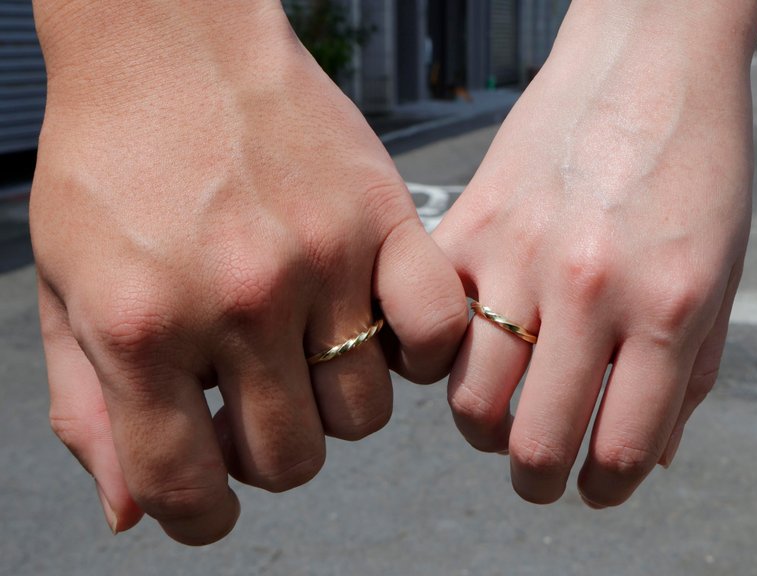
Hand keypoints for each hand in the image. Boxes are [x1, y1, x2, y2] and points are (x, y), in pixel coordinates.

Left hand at [31, 2, 465, 544]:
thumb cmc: (111, 158)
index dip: (198, 515)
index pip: (184, 489)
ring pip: (362, 413)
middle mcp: (238, 302)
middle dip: (266, 453)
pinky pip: (433, 335)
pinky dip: (415, 353)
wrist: (170, 43)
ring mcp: (321, 260)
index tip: (210, 500)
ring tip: (305, 350)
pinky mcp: (381, 220)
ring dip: (332, 403)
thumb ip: (87, 411)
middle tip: (252, 404)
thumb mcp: (64, 289)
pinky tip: (376, 328)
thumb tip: (131, 512)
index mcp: (142, 327)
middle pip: (290, 459)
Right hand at [433, 0, 756, 506]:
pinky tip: (468, 343)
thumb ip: (683, 375)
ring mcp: (516, 253)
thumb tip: (646, 453)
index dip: (604, 489)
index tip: (592, 488)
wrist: (644, 60)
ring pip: (466, 396)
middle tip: (536, 474)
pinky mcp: (466, 223)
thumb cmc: (692, 163)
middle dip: (534, 479)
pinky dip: (443, 351)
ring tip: (502, 407)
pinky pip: (428, 321)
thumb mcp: (718, 275)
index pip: (618, 449)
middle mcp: (584, 288)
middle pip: (528, 440)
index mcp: (662, 306)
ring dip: (484, 423)